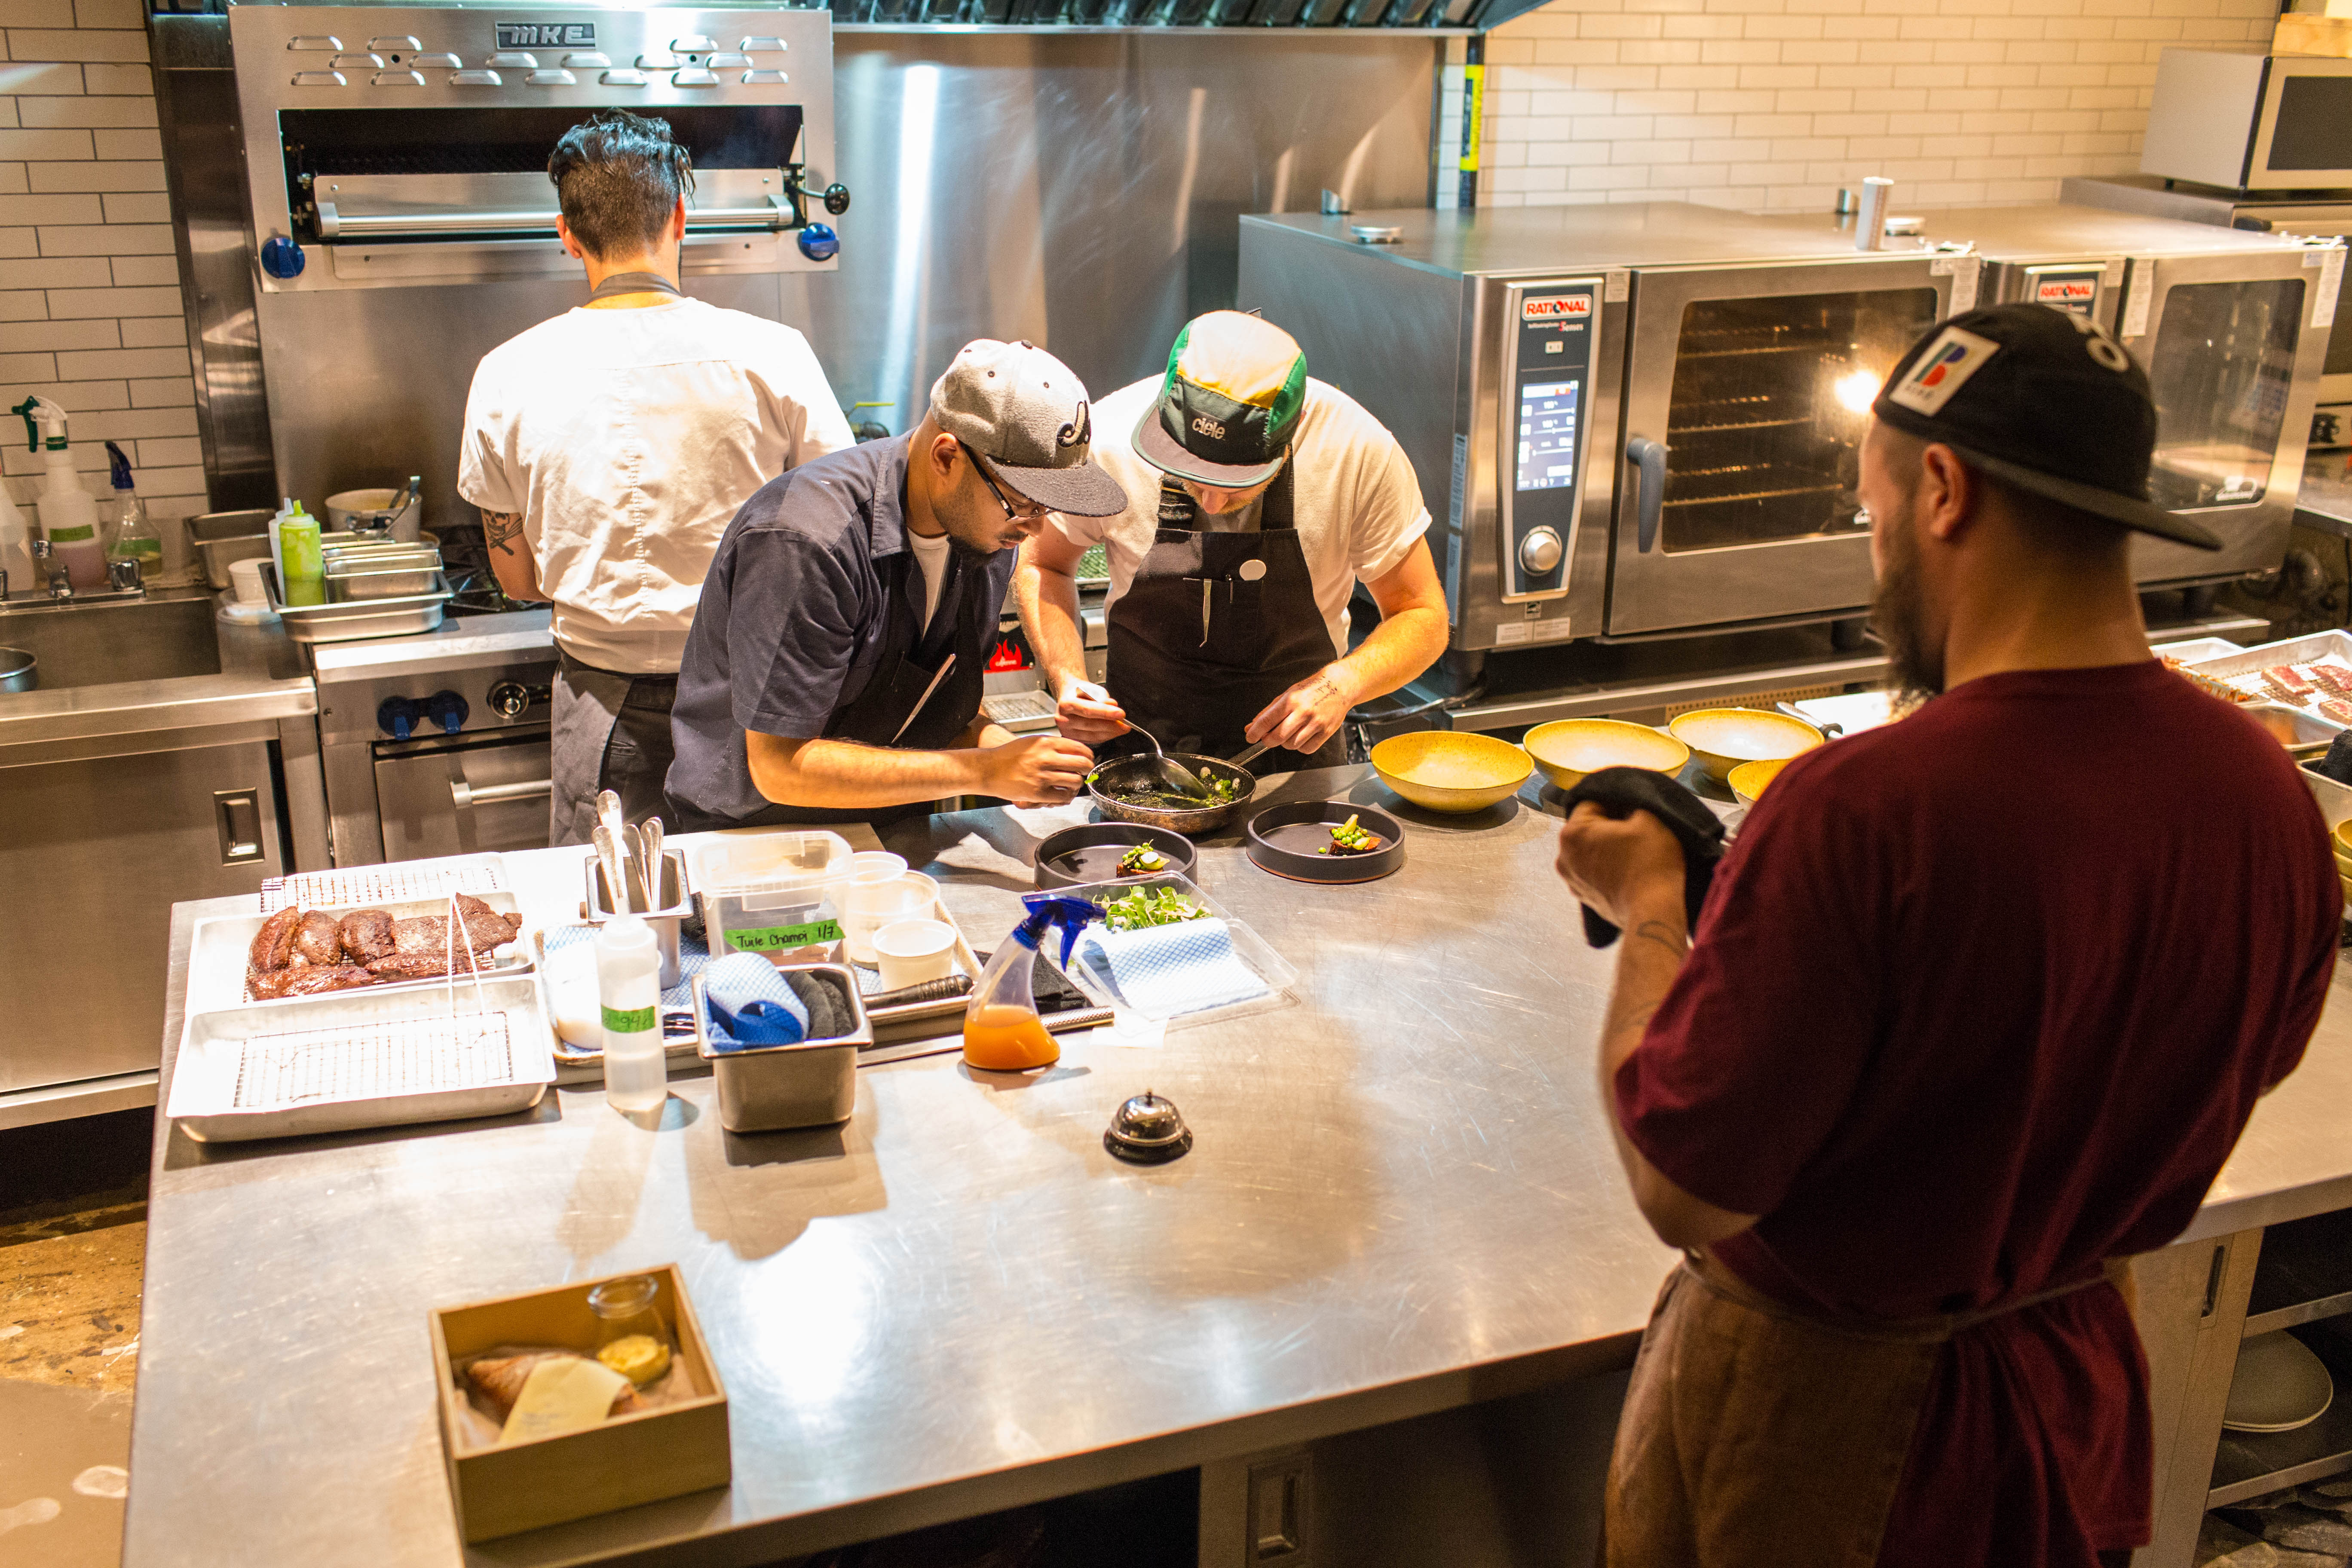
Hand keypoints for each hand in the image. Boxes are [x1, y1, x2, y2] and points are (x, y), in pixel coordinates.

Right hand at [981, 733, 1094, 806]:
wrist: (989, 769)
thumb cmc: (1009, 755)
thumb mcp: (1032, 741)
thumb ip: (1053, 745)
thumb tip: (1075, 751)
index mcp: (1046, 743)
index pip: (1079, 748)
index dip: (1088, 755)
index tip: (1088, 759)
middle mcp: (1046, 758)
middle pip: (1082, 764)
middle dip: (1087, 769)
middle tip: (1084, 772)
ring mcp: (1042, 776)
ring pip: (1075, 781)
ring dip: (1077, 784)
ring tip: (1071, 784)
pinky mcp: (1038, 793)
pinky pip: (1063, 797)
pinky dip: (1066, 797)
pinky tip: (1062, 794)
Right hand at [1054, 677, 1127, 745]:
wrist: (1069, 696)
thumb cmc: (1080, 692)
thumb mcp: (1092, 689)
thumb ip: (1102, 697)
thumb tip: (1112, 705)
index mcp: (1066, 704)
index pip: (1088, 710)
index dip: (1106, 712)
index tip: (1120, 714)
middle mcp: (1063, 719)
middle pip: (1090, 725)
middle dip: (1111, 725)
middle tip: (1125, 723)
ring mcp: (1067, 731)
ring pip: (1093, 735)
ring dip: (1111, 732)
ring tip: (1123, 728)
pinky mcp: (1073, 738)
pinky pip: (1092, 740)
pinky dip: (1105, 736)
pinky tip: (1113, 732)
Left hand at [1244, 667, 1355, 756]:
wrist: (1339, 687)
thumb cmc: (1312, 689)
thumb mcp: (1288, 694)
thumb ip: (1269, 711)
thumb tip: (1252, 726)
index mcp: (1291, 700)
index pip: (1267, 720)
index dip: (1255, 732)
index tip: (1250, 737)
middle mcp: (1303, 712)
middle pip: (1278, 737)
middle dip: (1268, 741)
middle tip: (1266, 739)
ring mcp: (1316, 723)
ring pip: (1292, 745)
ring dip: (1285, 743)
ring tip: (1289, 733)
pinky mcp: (1326, 732)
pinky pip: (1307, 749)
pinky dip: (1300, 747)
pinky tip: (1301, 737)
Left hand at [1555, 802, 1687, 932]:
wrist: (1653, 913)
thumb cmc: (1651, 862)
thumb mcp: (1649, 816)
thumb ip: (1633, 800)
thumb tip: (1626, 804)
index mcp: (1571, 833)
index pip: (1592, 802)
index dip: (1617, 801)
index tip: (1635, 811)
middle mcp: (1563, 857)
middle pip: (1589, 827)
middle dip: (1610, 825)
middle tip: (1637, 830)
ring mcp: (1571, 880)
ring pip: (1591, 850)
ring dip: (1609, 847)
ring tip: (1635, 852)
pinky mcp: (1584, 898)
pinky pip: (1594, 871)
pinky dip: (1608, 867)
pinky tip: (1629, 870)